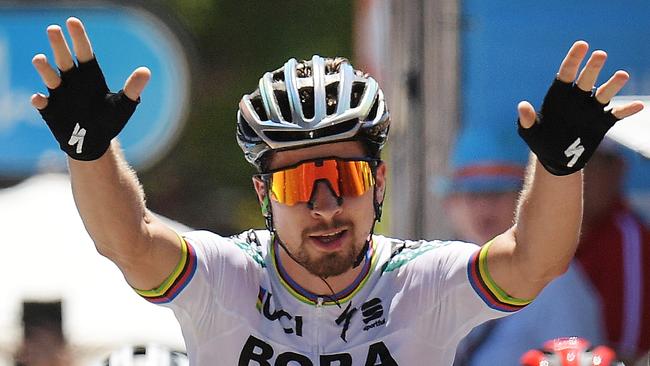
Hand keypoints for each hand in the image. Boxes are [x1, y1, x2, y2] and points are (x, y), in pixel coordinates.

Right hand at [31, 17, 151, 159]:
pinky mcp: (50, 110)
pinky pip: (42, 104)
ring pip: (50, 78)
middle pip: (65, 60)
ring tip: (39, 59)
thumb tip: (146, 71)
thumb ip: (133, 88)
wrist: (95, 142)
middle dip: (59, 46)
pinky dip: (39, 100)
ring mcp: (60, 95)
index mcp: (90, 76)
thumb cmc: (110, 120)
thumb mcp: (124, 105)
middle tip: (53, 29)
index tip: (72, 21)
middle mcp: (73, 81)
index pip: (84, 53)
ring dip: (44, 69)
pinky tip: (38, 98)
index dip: (79, 38)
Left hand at [517, 41, 643, 174]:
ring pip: (604, 93)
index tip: (582, 45)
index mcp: (558, 95)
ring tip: (622, 75)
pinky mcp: (601, 122)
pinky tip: (639, 106)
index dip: (573, 59)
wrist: (554, 158)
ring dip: (613, 84)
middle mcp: (577, 98)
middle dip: (593, 67)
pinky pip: (616, 114)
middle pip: (586, 79)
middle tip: (600, 55)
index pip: (566, 73)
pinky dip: (626, 110)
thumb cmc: (539, 140)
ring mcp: (591, 109)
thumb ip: (526, 119)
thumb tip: (522, 106)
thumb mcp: (528, 131)